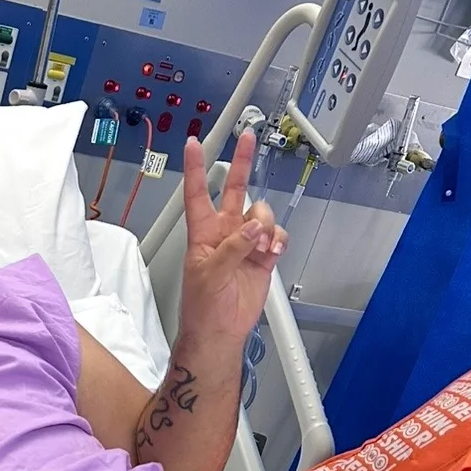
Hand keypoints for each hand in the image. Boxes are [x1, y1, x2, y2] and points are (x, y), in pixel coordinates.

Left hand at [180, 131, 287, 346]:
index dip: (194, 168)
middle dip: (242, 164)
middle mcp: (224, 232)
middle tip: (248, 138)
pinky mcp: (262, 255)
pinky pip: (275, 235)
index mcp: (202, 233)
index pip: (196, 194)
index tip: (193, 144)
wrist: (221, 332)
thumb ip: (232, 247)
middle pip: (234, 190)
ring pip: (261, 214)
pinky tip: (272, 251)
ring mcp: (245, 243)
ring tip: (260, 246)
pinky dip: (277, 238)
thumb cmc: (203, 308)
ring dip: (265, 225)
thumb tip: (253, 229)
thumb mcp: (210, 274)